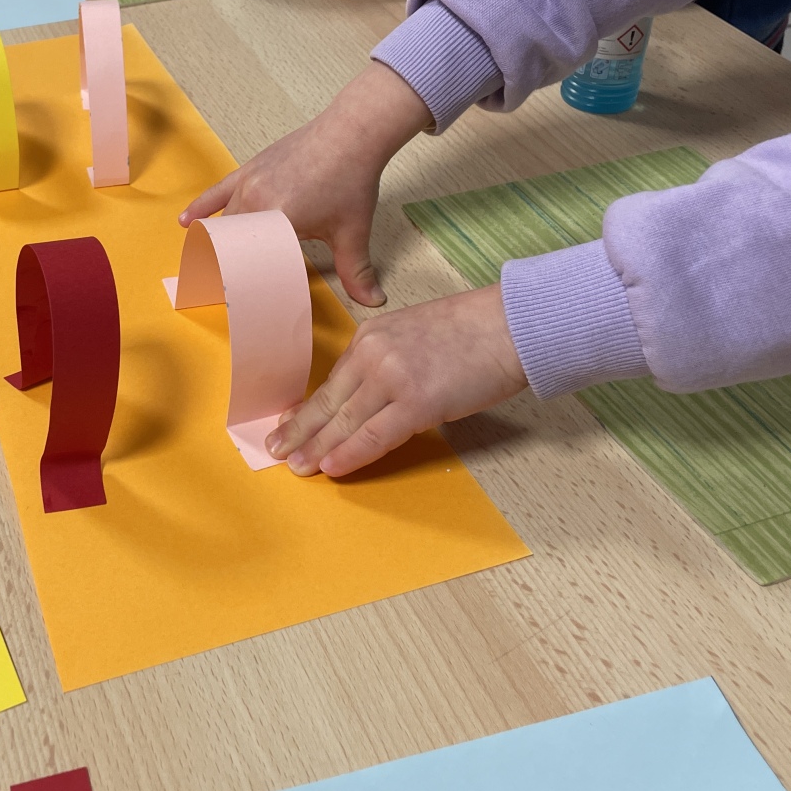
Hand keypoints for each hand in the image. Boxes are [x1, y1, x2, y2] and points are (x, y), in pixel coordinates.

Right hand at [181, 60, 434, 305]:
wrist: (352, 132)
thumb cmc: (352, 179)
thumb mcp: (353, 231)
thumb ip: (358, 270)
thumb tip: (374, 301)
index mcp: (278, 220)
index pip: (250, 261)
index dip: (241, 284)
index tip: (236, 303)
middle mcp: (256, 200)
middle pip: (230, 243)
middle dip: (224, 269)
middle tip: (221, 292)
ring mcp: (249, 182)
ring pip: (223, 221)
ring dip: (214, 244)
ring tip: (205, 267)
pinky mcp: (250, 169)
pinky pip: (218, 191)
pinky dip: (202, 207)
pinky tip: (186, 221)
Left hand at [266, 284, 526, 476]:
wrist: (512, 324)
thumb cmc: (475, 330)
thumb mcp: (415, 332)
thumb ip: (389, 359)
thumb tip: (375, 395)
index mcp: (372, 336)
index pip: (333, 380)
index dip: (310, 407)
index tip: (290, 423)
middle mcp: (374, 354)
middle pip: (328, 400)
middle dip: (300, 429)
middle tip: (277, 450)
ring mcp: (393, 378)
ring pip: (344, 421)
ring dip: (317, 448)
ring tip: (296, 467)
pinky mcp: (417, 402)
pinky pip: (374, 435)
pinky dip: (350, 453)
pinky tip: (331, 467)